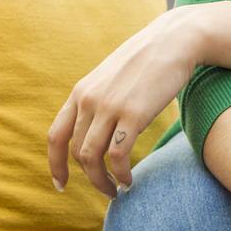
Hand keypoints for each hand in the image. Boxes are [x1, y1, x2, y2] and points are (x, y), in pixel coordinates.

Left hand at [47, 7, 206, 196]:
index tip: (61, 184)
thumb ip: (98, 98)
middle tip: (106, 190)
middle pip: (77, 152)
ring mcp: (110, 106)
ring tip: (117, 190)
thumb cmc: (148, 60)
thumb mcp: (111, 77)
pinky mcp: (134, 114)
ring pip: (92, 158)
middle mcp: (89, 100)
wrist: (175, 40)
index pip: (56, 136)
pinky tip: (130, 180)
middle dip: (89, 178)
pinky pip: (118, 155)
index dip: (55, 165)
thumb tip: (95, 127)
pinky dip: (121, 173)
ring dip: (102, 182)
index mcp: (81, 92)